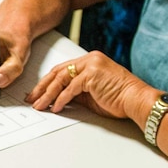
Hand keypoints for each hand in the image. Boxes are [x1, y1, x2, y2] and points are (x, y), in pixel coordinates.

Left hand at [25, 51, 156, 125]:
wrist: (136, 100)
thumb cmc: (118, 99)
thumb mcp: (91, 95)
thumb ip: (75, 92)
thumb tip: (56, 100)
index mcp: (90, 61)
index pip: (62, 70)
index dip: (47, 83)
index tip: (37, 94)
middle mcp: (89, 59)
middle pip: (57, 72)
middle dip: (42, 88)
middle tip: (31, 99)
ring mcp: (91, 65)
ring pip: (61, 80)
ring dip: (47, 95)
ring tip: (39, 106)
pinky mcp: (92, 74)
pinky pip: (70, 88)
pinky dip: (61, 99)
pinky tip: (55, 108)